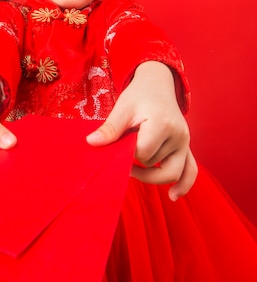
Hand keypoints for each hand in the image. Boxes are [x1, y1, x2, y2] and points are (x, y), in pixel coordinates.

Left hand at [86, 61, 197, 199]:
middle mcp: (178, 135)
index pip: (143, 152)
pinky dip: (184, 185)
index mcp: (162, 123)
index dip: (128, 152)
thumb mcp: (122, 107)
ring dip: (150, 173)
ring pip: (169, 172)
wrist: (157, 84)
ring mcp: (185, 142)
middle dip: (136, 161)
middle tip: (123, 150)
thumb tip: (91, 143)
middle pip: (154, 164)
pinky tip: (173, 197)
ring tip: (133, 170)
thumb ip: (110, 128)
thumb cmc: (139, 95)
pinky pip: (191, 170)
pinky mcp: (187, 147)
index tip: (120, 142)